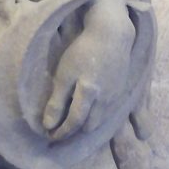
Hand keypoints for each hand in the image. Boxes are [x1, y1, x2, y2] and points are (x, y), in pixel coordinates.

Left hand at [43, 13, 134, 141]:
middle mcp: (105, 99)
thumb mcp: (64, 75)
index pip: (74, 121)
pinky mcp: (121, 92)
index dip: (62, 131)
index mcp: (89, 93)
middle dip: (74, 131)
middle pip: (89, 126)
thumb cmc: (83, 51)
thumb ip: (57, 102)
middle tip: (60, 129)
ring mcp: (115, 96)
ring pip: (100, 121)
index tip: (50, 135)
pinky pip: (108, 112)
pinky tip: (88, 109)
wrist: (112, 34)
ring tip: (72, 120)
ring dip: (86, 124)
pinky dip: (96, 116)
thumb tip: (48, 126)